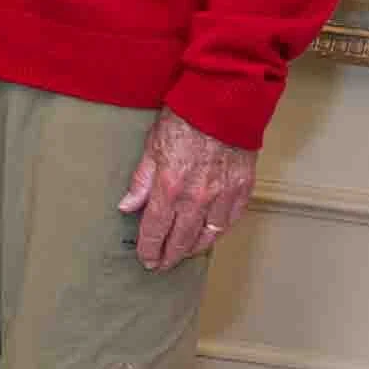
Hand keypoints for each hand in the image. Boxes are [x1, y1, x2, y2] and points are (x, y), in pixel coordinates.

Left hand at [117, 107, 256, 272]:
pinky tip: (208, 235)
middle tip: (160, 265)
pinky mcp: (242, 190)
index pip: (156, 229)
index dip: (149, 248)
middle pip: (180, 240)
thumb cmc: (185, 118)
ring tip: (181, 254)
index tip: (145, 258)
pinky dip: (217, 232)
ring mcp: (222, 196)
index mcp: (170, 186)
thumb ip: (141, 180)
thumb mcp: (152, 145)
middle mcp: (196, 198)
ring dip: (192, 249)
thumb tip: (127, 205)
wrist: (223, 102)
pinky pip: (229, 222)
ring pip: (206, 237)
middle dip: (168, 256)